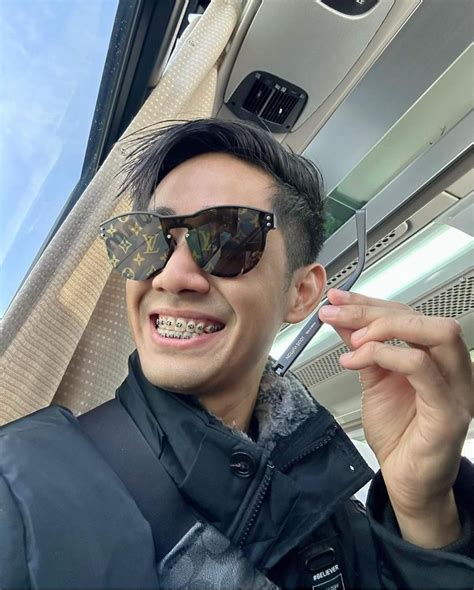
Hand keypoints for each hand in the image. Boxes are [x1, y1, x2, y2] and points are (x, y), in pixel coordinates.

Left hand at [319, 288, 473, 547]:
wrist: (406, 480)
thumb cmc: (397, 434)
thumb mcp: (373, 380)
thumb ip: (362, 348)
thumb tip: (342, 318)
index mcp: (435, 357)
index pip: (407, 314)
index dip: (370, 302)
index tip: (337, 298)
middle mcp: (452, 367)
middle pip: (421, 318)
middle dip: (373, 310)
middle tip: (336, 313)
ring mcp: (457, 388)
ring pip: (435, 333)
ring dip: (385, 328)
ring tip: (351, 341)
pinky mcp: (449, 411)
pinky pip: (422, 368)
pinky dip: (386, 355)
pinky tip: (355, 361)